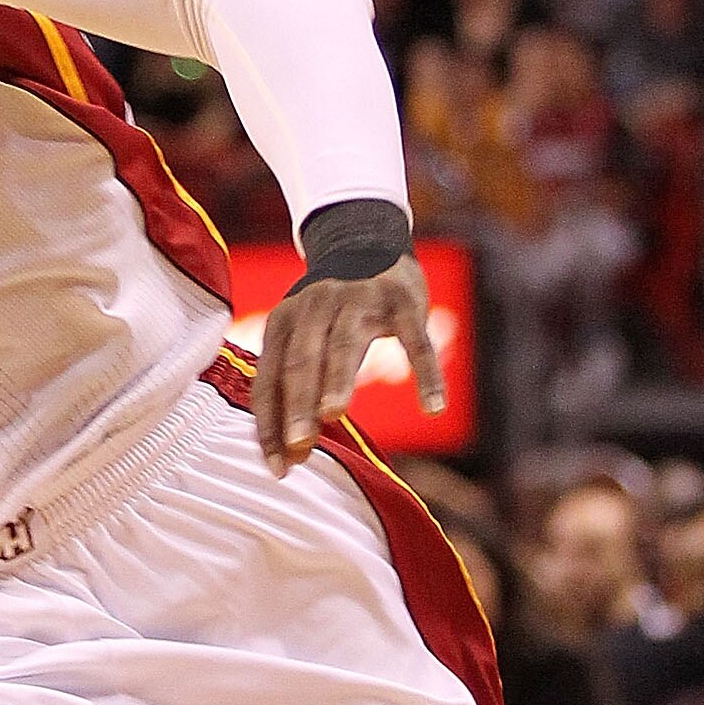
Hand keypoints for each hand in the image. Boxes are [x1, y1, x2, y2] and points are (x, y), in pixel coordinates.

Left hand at [250, 254, 443, 474]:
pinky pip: (415, 342)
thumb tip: (289, 448)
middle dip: (298, 405)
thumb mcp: (300, 333)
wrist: (366, 238)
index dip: (271, 424)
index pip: (270, 379)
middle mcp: (315, 308)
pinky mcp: (403, 301)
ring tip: (333, 415)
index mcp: (284, 323)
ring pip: (346, 345)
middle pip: (303, 361)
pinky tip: (433, 407)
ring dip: (339, 380)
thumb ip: (294, 381)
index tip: (279, 466)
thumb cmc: (328, 308)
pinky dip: (427, 374)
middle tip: (298, 445)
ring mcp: (360, 301)